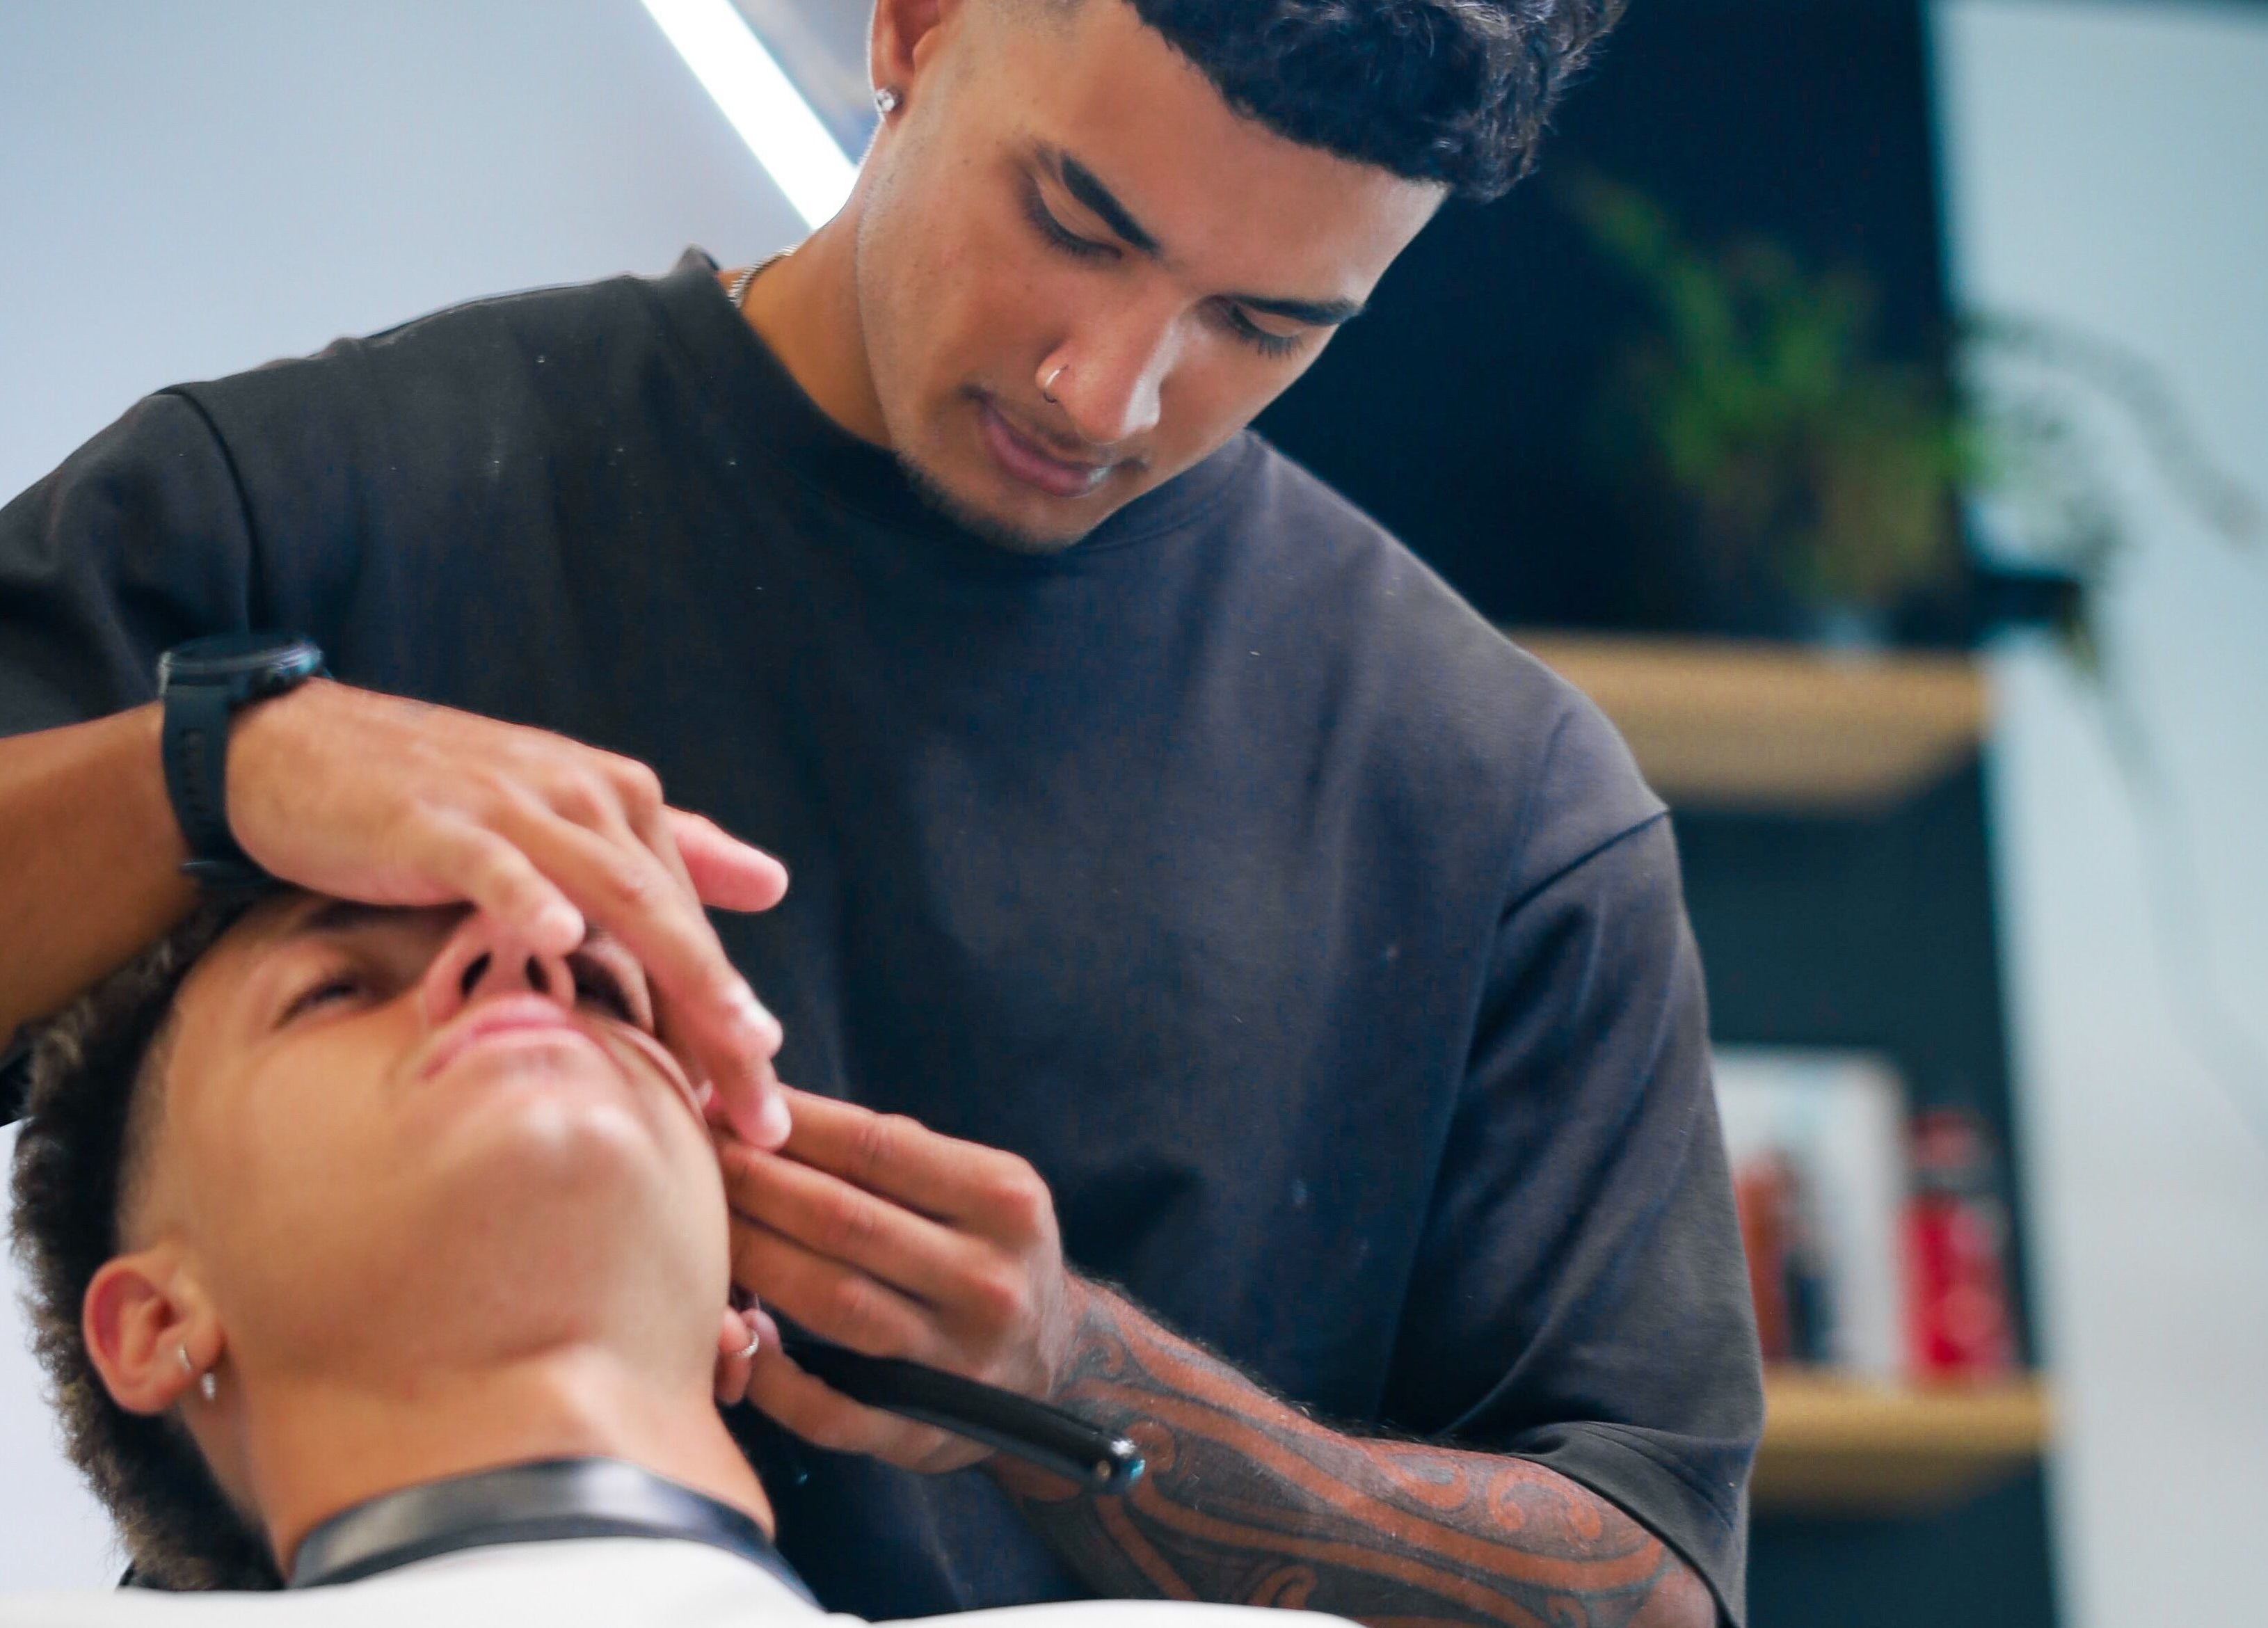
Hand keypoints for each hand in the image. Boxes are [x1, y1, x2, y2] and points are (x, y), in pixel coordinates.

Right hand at [225, 679, 792, 1143]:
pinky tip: (564, 937)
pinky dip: (530, 896)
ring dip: (677, 967)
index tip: (768, 1103)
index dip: (733, 1012)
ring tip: (725, 1041)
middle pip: (673, 918)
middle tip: (764, 1109)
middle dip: (726, 1016)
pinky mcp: (434, 819)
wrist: (296, 746)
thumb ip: (669, 851)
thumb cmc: (436, 798)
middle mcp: (584, 796)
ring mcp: (512, 805)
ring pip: (615, 893)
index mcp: (621, 804)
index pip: (692, 922)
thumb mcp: (562, 824)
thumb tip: (774, 882)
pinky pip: (492, 863)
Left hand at [715, 1088, 1086, 1471]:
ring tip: (700, 1231)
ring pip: (833, 1304)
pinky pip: (831, 1409)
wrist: (1058, 1359)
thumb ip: (891, 1151)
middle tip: (696, 1160)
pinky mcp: (925, 1434)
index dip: (790, 1126)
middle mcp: (989, 1279)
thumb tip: (765, 1108)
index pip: (875, 1149)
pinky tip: (735, 1334)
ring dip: (753, 1262)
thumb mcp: (977, 1185)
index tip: (724, 1107)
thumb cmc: (987, 1248)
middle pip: (844, 1222)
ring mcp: (959, 1361)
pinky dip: (774, 1375)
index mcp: (1003, 1201)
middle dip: (755, 1185)